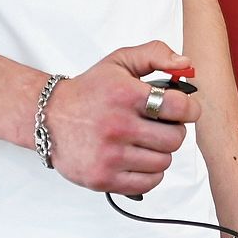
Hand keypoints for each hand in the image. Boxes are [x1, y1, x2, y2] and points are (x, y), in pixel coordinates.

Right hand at [43, 41, 200, 193]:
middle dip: (173, 131)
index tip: (185, 110)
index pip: (179, 107)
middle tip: (160, 126)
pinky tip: (138, 158)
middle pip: (175, 138)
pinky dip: (149, 173)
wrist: (48, 117)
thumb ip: (155, 55)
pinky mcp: (103, 178)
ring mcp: (109, 155)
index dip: (189, 108)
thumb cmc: (89, 91)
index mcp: (124, 95)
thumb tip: (185, 64)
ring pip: (163, 162)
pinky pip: (148, 182)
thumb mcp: (120, 62)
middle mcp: (117, 126)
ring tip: (144, 141)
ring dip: (160, 152)